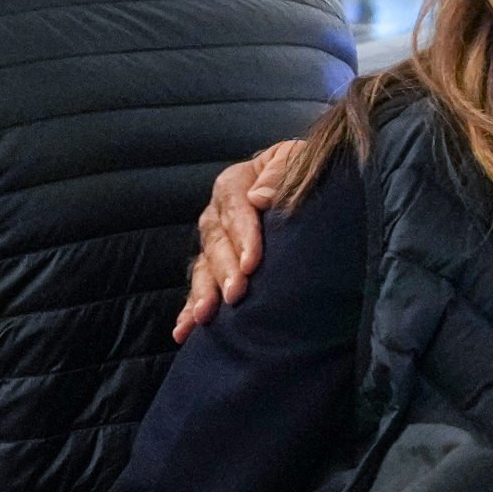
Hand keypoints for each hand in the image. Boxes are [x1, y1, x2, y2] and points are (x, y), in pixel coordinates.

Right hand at [172, 136, 316, 342]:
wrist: (307, 191)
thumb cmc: (305, 175)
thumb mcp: (299, 161)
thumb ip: (281, 172)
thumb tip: (260, 197)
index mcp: (237, 183)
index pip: (236, 207)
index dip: (243, 234)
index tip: (252, 261)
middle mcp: (219, 213)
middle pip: (216, 241)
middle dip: (225, 270)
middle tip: (235, 293)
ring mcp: (215, 242)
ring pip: (204, 267)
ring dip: (203, 292)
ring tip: (205, 315)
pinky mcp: (215, 267)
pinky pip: (200, 287)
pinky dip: (189, 309)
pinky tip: (185, 330)